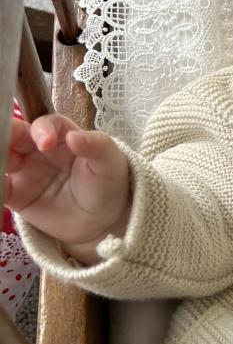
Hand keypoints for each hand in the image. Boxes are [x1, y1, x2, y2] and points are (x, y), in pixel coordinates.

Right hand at [5, 114, 131, 263]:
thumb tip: (75, 137)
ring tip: (0, 166)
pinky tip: (0, 189)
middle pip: (15, 135)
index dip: (43, 129)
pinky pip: (1, 187)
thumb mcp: (109, 162)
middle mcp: (38, 148)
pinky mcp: (16, 194)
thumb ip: (96, 146)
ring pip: (3, 158)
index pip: (46, 124)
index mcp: (62, 135)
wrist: (102, 219)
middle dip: (7, 135)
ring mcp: (25, 171)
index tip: (46, 143)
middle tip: (5, 143)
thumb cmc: (107, 182)